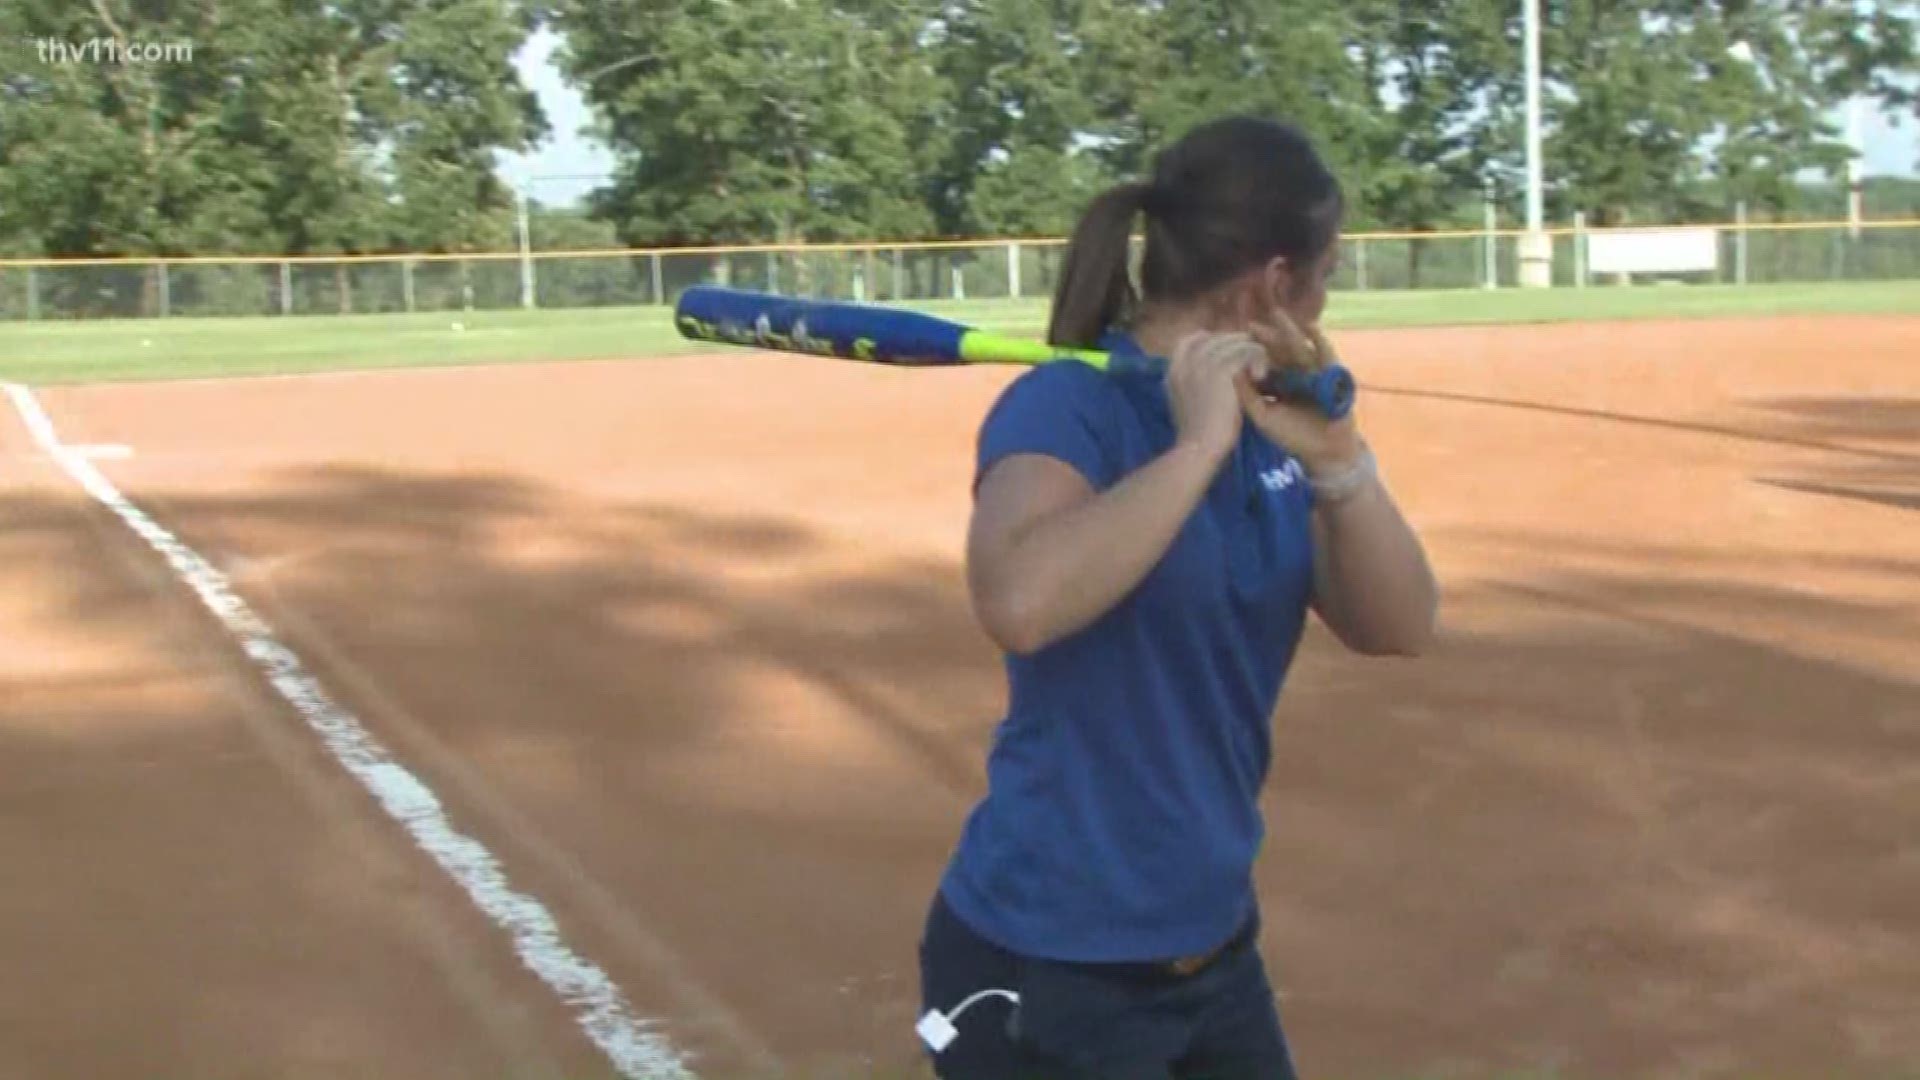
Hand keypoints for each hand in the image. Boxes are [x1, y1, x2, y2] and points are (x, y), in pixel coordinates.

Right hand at [1167, 330, 1262, 461]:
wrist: (1198, 447)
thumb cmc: (1195, 435)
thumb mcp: (1183, 405)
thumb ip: (1190, 385)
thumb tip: (1205, 377)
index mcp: (1174, 370)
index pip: (1190, 340)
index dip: (1212, 341)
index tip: (1228, 355)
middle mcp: (1186, 361)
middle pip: (1216, 337)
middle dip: (1236, 345)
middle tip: (1251, 362)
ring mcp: (1203, 363)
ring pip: (1235, 342)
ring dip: (1250, 352)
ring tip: (1259, 372)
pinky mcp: (1222, 369)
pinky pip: (1247, 351)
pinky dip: (1258, 360)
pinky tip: (1261, 376)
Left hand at [1235, 314, 1363, 475]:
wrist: (1324, 451)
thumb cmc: (1293, 435)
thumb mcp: (1263, 416)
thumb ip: (1247, 396)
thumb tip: (1230, 371)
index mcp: (1277, 384)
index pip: (1262, 363)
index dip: (1250, 351)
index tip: (1233, 339)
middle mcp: (1294, 375)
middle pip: (1278, 351)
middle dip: (1266, 337)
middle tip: (1250, 325)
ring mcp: (1314, 373)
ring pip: (1298, 348)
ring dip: (1289, 331)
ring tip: (1277, 315)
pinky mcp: (1333, 374)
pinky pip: (1325, 354)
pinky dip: (1319, 340)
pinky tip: (1310, 327)